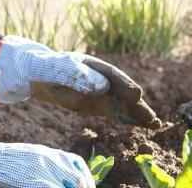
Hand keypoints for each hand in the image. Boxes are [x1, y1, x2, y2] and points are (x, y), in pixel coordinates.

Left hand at [0, 36, 159, 127]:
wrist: (36, 75)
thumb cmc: (47, 67)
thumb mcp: (59, 68)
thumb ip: (80, 77)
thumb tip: (104, 89)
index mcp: (94, 65)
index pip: (112, 76)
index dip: (124, 85)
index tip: (136, 94)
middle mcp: (103, 79)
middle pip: (122, 92)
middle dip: (137, 105)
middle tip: (152, 117)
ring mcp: (102, 93)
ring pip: (122, 104)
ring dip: (138, 114)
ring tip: (155, 124)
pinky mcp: (98, 106)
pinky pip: (115, 113)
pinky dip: (128, 119)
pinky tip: (143, 125)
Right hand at [0, 120, 93, 187]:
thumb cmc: (9, 161)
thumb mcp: (32, 156)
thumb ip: (49, 163)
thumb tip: (68, 177)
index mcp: (49, 153)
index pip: (78, 164)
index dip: (87, 179)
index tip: (88, 186)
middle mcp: (48, 159)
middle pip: (78, 177)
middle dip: (83, 187)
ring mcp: (41, 169)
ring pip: (70, 183)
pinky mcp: (33, 180)